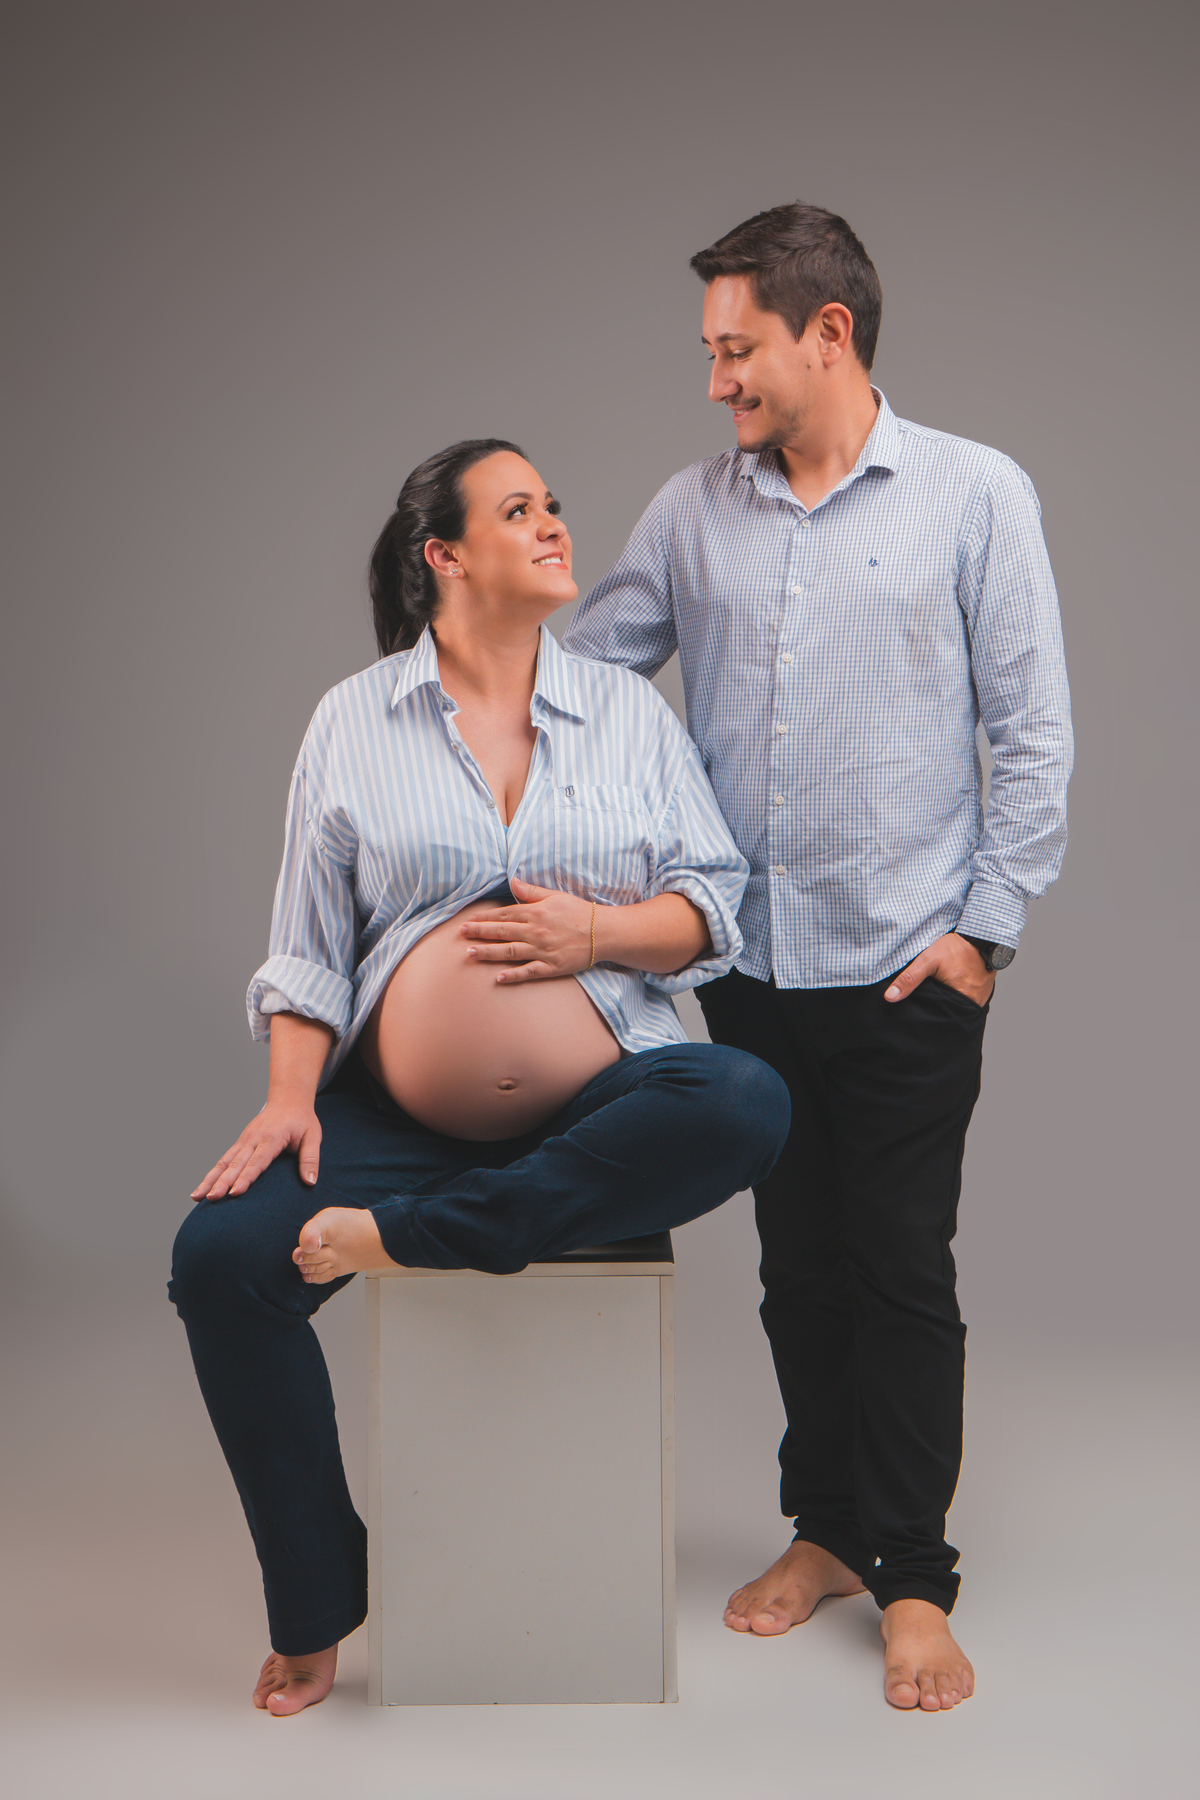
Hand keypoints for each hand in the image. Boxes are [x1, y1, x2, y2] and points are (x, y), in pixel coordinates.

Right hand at [191, 1093, 322, 1199]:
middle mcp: (253, 1139)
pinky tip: (202, 1188)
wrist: (288, 1099)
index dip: (246, 1178)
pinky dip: (212, 1174)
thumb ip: (310, 1159)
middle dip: (222, 1182)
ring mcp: (244, 1140)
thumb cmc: (302, 1120)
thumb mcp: (313, 1136)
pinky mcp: (240, 1143)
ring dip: (210, 1179)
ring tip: (197, 1196)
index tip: (235, 1192)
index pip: (257, 1161)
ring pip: (224, 1162)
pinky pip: (223, 1159)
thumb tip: (310, 1182)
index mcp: (272, 1138)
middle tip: (212, 1198)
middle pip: (236, 1164)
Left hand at [459, 876, 593, 982]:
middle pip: (501, 932)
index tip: (469, 920)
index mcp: (535, 913)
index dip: (484, 918)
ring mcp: (542, 950)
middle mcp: (535, 931)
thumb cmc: (579, 912)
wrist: (603, 932)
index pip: (504, 914)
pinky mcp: (551, 967)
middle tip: (460, 934)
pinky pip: (528, 972)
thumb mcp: (555, 896)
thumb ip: (532, 891)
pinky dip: (514, 975)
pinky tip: (498, 978)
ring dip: (488, 953)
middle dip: (479, 933)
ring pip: (509, 951)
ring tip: (470, 953)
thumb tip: (512, 882)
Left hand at [883, 933, 995, 1005]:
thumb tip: (890, 997)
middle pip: (947, 1013)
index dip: (926, 1014)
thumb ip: (909, 978)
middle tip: (926, 1001)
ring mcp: (980, 999)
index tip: (918, 1011)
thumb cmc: (956, 948)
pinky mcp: (983, 993)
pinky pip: (967, 1000)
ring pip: (957, 1007)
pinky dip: (958, 996)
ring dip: (947, 1003)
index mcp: (959, 1001)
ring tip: (937, 996)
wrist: (981, 938)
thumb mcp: (928, 960)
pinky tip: (951, 989)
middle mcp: (972, 1004)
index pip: (937, 1016)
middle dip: (936, 1009)